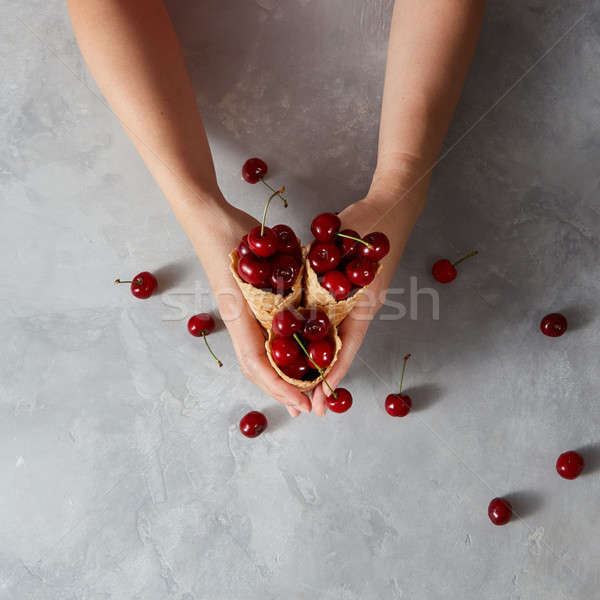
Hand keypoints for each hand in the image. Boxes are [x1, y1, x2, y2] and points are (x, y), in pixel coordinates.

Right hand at [188, 197, 310, 416]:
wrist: (208, 218)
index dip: (278, 385)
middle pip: (255, 368)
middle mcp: (237, 320)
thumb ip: (276, 286)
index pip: (256, 362)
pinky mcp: (243, 307)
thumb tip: (301, 314)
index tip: (300, 399)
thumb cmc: (231, 234)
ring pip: (256, 357)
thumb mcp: (258, 259)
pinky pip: (258, 341)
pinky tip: (289, 358)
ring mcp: (238, 315)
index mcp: (238, 314)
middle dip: (279, 390)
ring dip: (277, 377)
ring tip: (298, 390)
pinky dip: (274, 358)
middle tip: (303, 406)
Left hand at [311, 171, 427, 415]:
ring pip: (337, 339)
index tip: (321, 397)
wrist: (391, 206)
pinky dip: (322, 339)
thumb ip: (324, 274)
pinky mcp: (351, 293)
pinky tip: (306, 348)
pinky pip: (335, 321)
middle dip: (325, 377)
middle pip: (341, 350)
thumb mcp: (344, 248)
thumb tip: (298, 301)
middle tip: (311, 405)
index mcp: (364, 304)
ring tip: (305, 386)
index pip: (347, 346)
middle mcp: (362, 308)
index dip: (333, 373)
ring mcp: (357, 302)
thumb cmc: (371, 224)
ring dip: (323, 362)